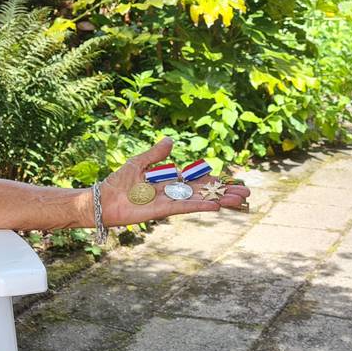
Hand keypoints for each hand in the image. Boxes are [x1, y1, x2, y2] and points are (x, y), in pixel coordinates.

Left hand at [99, 137, 250, 226]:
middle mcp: (174, 192)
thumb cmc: (119, 182)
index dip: (216, 182)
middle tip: (247, 194)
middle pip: (205, 192)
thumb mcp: (140, 162)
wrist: (104, 199)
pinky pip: (185, 207)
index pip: (198, 181)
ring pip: (200, 200)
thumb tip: (171, 140)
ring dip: (220, 200)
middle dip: (225, 192)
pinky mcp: (162, 210)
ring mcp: (170, 202)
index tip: (233, 183)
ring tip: (240, 201)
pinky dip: (200, 206)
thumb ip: (156, 154)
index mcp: (171, 181)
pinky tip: (216, 206)